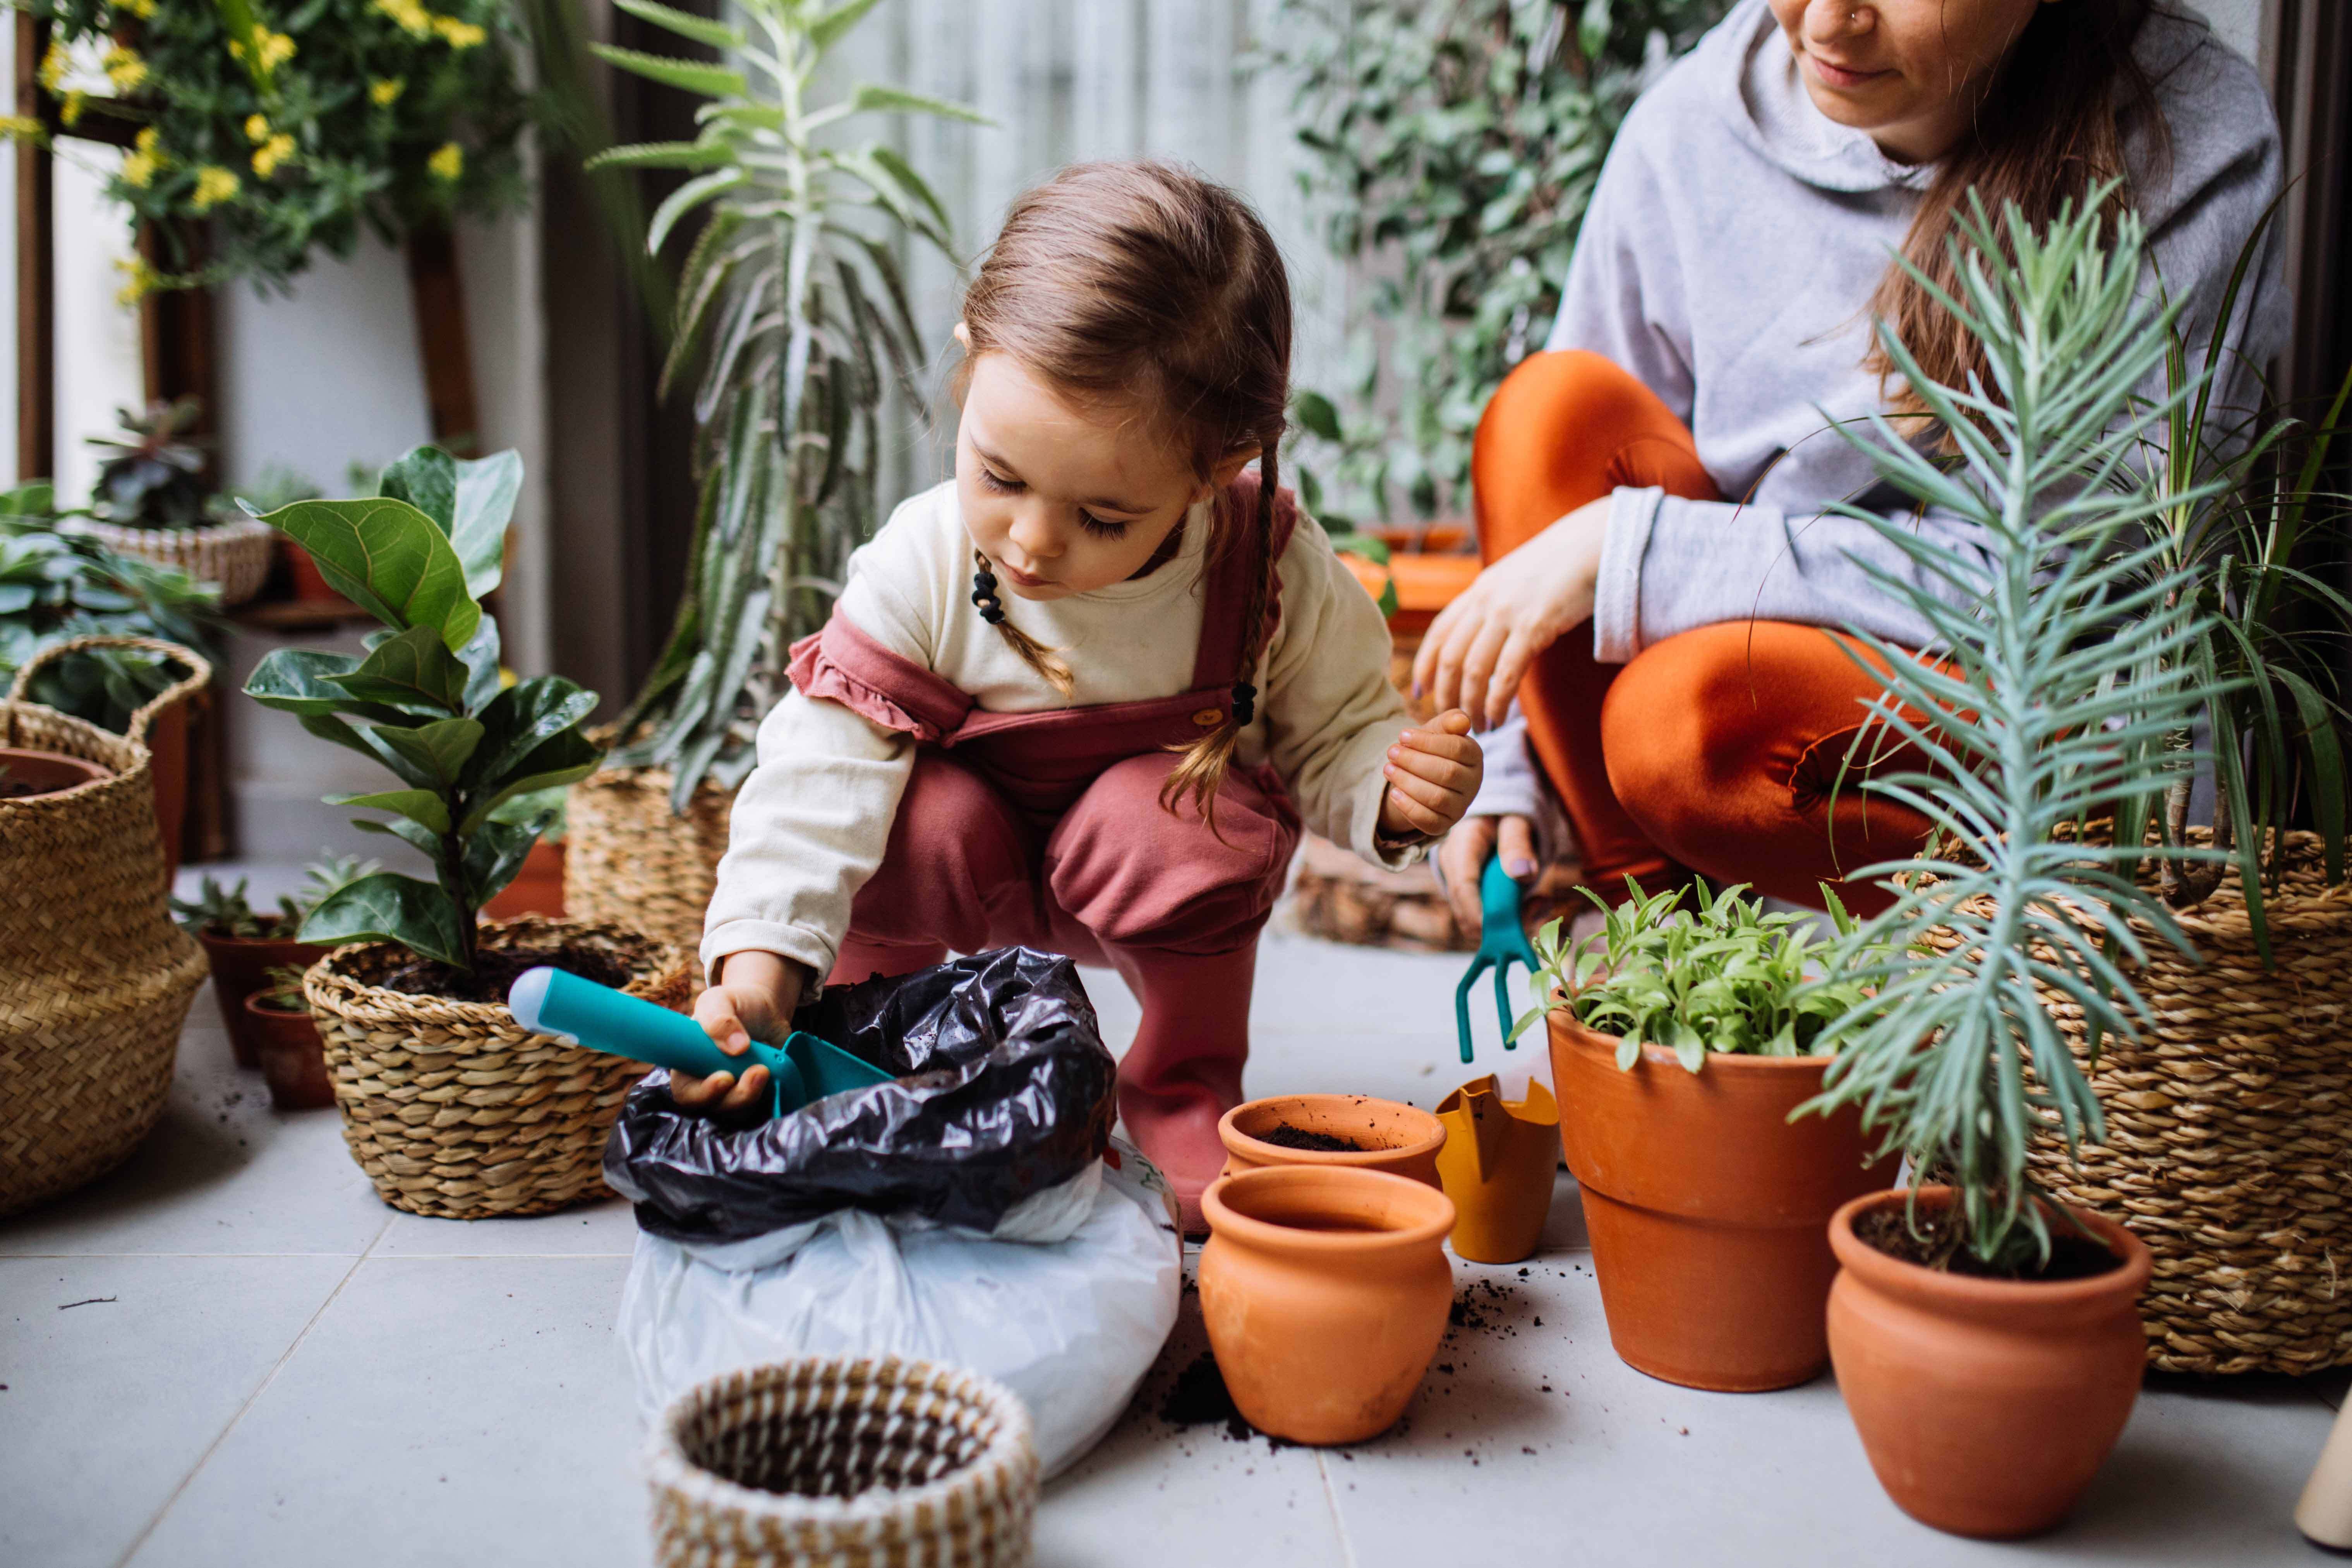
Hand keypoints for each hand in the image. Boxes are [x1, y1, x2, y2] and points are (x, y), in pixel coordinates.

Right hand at [673, 950, 808, 1117]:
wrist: (765, 1009)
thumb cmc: (734, 1004)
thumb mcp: (719, 1000)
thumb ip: (719, 1020)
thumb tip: (737, 1047)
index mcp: (689, 1066)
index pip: (686, 1092)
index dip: (702, 1093)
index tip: (725, 1078)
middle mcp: (709, 1085)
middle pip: (716, 1107)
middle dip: (737, 1096)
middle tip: (758, 1071)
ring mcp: (735, 1092)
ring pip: (741, 1111)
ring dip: (755, 1095)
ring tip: (767, 1068)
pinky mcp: (760, 1094)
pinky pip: (764, 1107)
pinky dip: (773, 1095)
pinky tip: (778, 1073)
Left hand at [1379, 710, 1483, 840]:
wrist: (1420, 777)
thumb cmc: (1431, 749)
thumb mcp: (1437, 731)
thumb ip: (1449, 722)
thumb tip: (1461, 721)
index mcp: (1475, 756)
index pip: (1457, 748)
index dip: (1427, 742)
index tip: (1402, 735)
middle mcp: (1473, 783)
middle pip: (1447, 774)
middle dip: (1414, 762)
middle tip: (1391, 752)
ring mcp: (1461, 806)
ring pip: (1437, 798)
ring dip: (1408, 783)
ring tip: (1388, 769)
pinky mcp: (1445, 825)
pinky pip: (1429, 821)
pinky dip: (1409, 807)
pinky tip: (1394, 793)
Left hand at [1412, 496, 1610, 729]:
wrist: (1592, 545)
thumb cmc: (1561, 565)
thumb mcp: (1514, 578)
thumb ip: (1494, 603)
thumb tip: (1484, 632)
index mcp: (1479, 590)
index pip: (1439, 632)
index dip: (1424, 664)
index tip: (1418, 690)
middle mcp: (1485, 601)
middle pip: (1451, 657)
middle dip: (1445, 693)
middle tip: (1449, 719)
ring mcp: (1507, 614)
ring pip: (1474, 670)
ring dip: (1471, 704)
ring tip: (1476, 726)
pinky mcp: (1533, 627)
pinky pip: (1505, 674)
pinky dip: (1497, 702)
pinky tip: (1497, 718)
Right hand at [1437, 814, 1538, 935]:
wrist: (1497, 817)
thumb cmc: (1506, 817)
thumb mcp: (1516, 821)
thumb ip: (1518, 844)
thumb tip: (1524, 875)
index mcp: (1461, 847)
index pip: (1462, 886)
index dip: (1479, 913)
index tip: (1504, 930)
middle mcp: (1453, 870)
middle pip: (1467, 910)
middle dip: (1503, 921)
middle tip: (1541, 906)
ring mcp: (1460, 887)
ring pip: (1478, 921)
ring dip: (1513, 921)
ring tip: (1542, 902)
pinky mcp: (1472, 899)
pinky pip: (1489, 920)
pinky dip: (1515, 919)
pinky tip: (1537, 902)